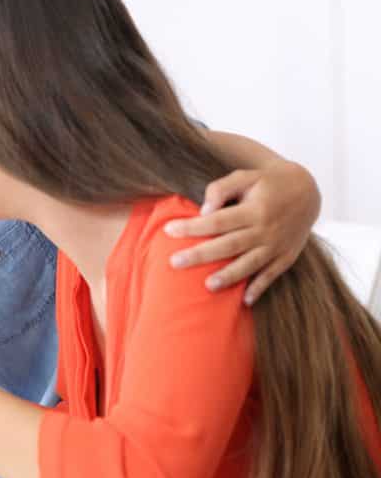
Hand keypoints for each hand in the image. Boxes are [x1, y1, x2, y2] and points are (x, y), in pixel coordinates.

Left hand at [164, 159, 319, 303]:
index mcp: (254, 209)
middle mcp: (265, 230)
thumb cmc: (266, 183)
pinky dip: (260, 288)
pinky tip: (245, 301)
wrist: (307, 191)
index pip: (217, 221)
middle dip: (201, 255)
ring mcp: (277, 246)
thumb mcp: (245, 176)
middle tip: (175, 262)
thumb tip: (204, 211)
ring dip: (230, 276)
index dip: (193, 227)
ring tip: (208, 286)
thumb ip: (221, 189)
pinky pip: (272, 275)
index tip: (169, 230)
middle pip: (229, 245)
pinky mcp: (286, 257)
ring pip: (250, 264)